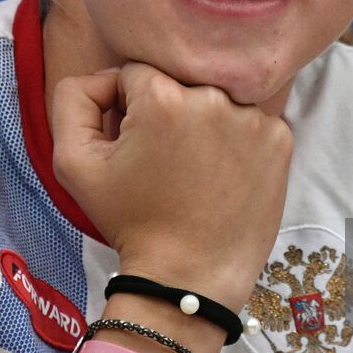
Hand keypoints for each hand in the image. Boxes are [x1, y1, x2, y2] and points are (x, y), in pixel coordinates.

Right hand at [50, 62, 292, 310]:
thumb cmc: (131, 222)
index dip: (128, 107)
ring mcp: (252, 118)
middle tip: (164, 162)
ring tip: (195, 169)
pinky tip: (224, 174)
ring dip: (204, 123)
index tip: (134, 144)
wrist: (188, 278)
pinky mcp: (280, 139)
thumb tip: (103, 76)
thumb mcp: (73, 163)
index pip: (138, 74)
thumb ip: (74, 100)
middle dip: (167, 113)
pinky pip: (250, 121)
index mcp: (163, 97)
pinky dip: (237, 140)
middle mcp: (213, 98)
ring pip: (216, 100)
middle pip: (180, 84)